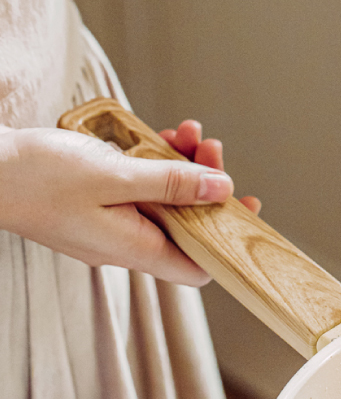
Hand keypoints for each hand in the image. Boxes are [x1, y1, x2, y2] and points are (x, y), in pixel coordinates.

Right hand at [0, 121, 254, 285]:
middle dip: (207, 185)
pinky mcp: (97, 203)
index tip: (246, 211)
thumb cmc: (37, 176)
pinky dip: (154, 164)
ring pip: (164, 200)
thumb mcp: (114, 175)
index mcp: (134, 247)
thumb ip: (172, 185)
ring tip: (188, 132)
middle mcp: (126, 242)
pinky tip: (158, 137)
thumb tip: (222, 190)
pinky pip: (139, 188)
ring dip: (182, 166)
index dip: (228, 243)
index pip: (198, 266)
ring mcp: (110, 223)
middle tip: (212, 148)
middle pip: (186, 223)